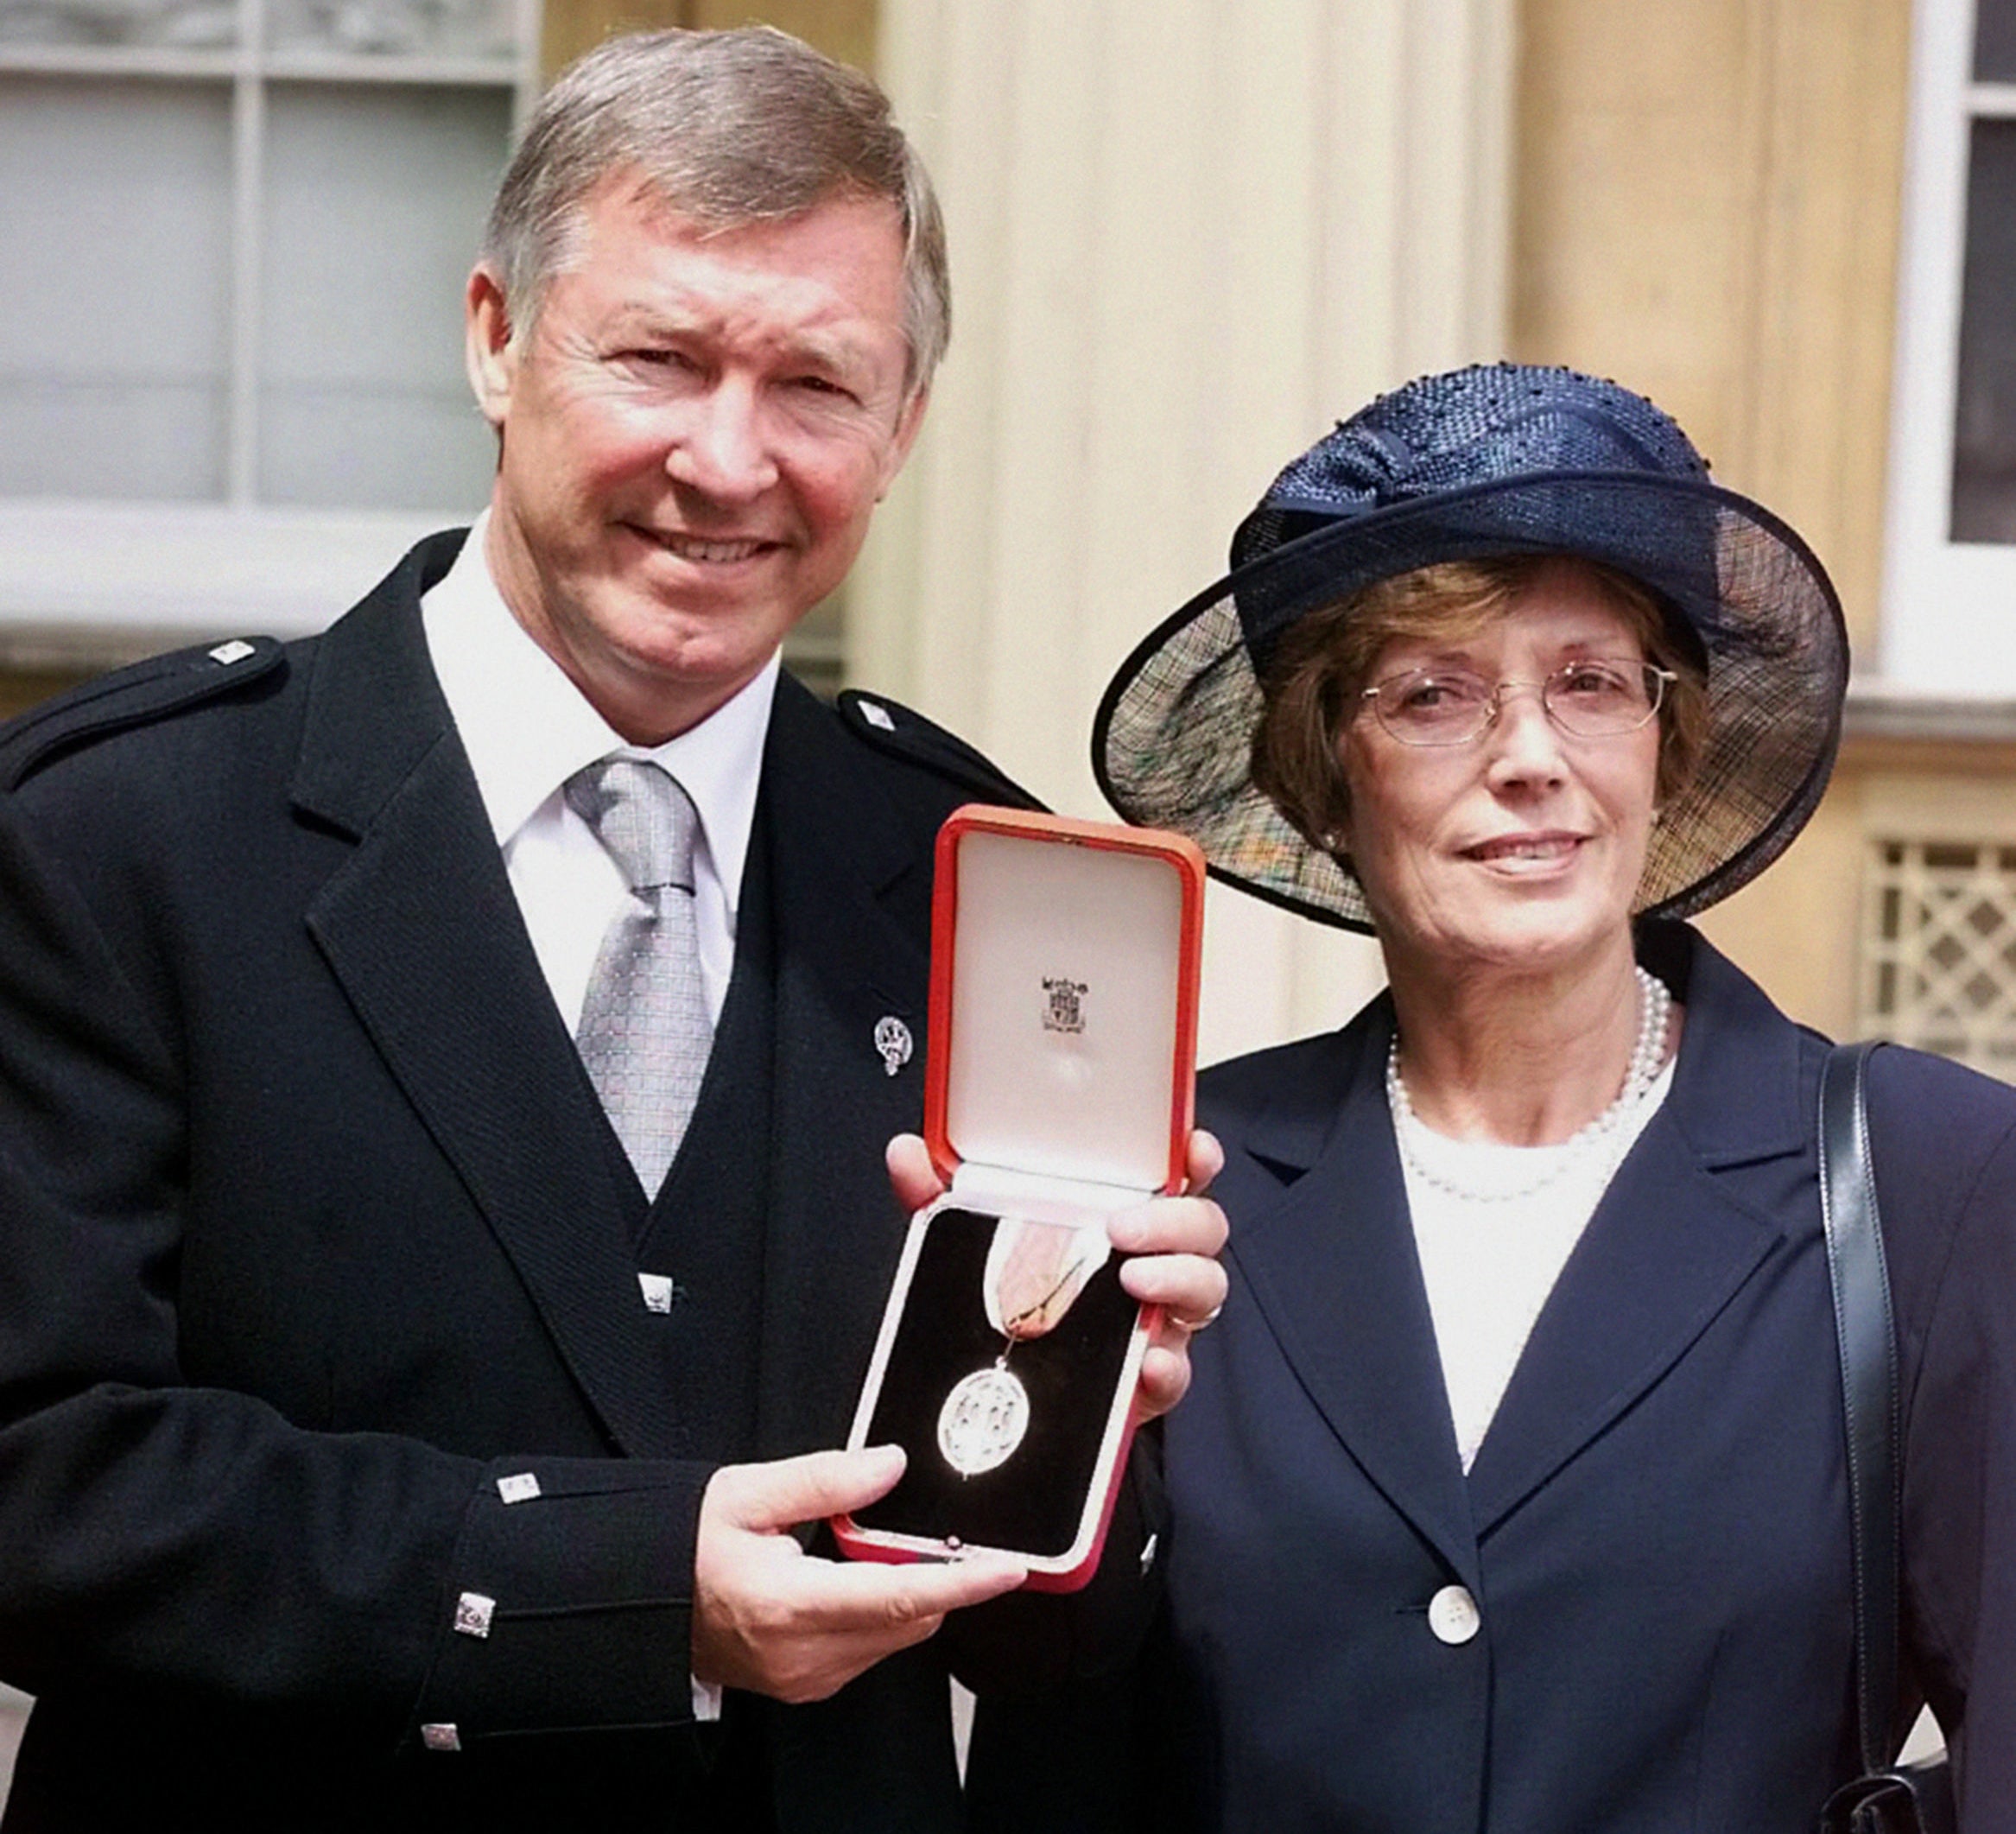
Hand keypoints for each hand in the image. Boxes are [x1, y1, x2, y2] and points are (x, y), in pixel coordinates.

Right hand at [692, 1446, 1025, 1703]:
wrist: (642, 1606)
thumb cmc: (682, 1549)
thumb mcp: (747, 1493)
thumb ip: (826, 1480)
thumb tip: (892, 1465)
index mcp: (790, 1605)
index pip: (901, 1597)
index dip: (963, 1583)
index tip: (1009, 1569)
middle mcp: (805, 1655)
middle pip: (910, 1620)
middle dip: (934, 1576)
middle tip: (932, 1530)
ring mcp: (807, 1678)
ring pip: (895, 1637)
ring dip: (906, 1594)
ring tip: (871, 1549)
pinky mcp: (807, 1685)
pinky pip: (869, 1649)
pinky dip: (879, 1614)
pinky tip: (851, 1581)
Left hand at [886, 1129, 1229, 1424]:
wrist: (1003, 1392)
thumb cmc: (1011, 1297)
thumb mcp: (972, 1242)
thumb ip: (940, 1197)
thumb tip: (905, 1152)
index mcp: (1123, 1217)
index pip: (1175, 1176)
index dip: (1194, 1157)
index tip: (1191, 1148)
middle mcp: (1153, 1262)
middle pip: (1202, 1228)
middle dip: (1176, 1221)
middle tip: (1124, 1228)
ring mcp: (1158, 1319)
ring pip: (1204, 1290)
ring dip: (1178, 1279)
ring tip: (1133, 1282)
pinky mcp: (1150, 1378)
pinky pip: (1177, 1372)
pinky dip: (1167, 1366)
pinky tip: (1146, 1362)